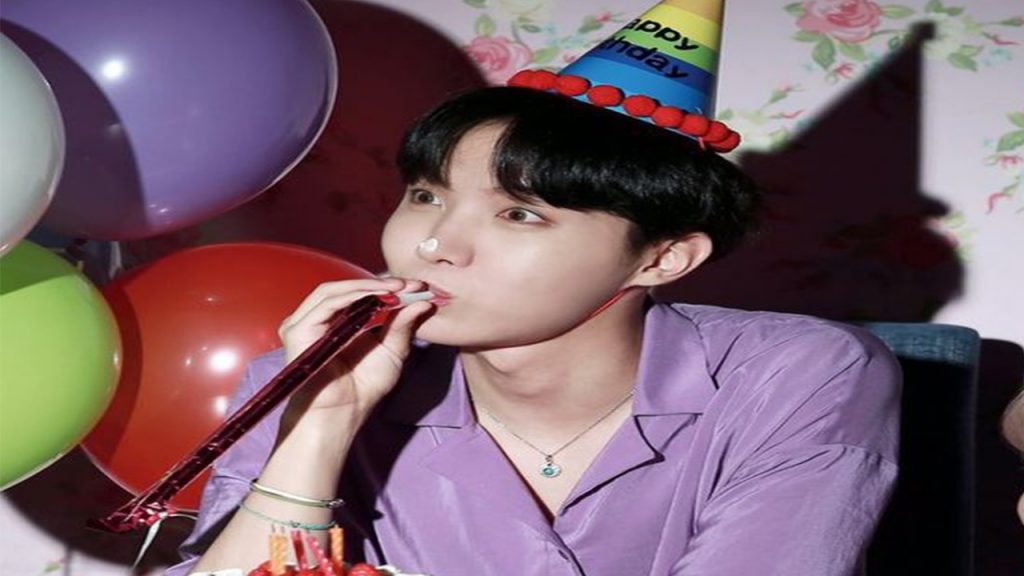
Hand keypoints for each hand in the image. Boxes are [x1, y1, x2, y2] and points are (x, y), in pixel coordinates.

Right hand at [276, 277, 434, 428]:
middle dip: (379, 283)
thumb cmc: (364, 388)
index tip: (416, 286)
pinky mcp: (298, 330)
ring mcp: (305, 323)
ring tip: (396, 288)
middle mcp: (317, 319)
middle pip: (345, 288)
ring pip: (334, 291)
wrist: (343, 413)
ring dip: (368, 286)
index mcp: (336, 322)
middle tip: (408, 284)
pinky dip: (354, 295)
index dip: (387, 287)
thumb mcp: (392, 350)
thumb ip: (403, 325)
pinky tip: (378, 297)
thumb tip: (423, 301)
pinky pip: (327, 303)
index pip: (357, 294)